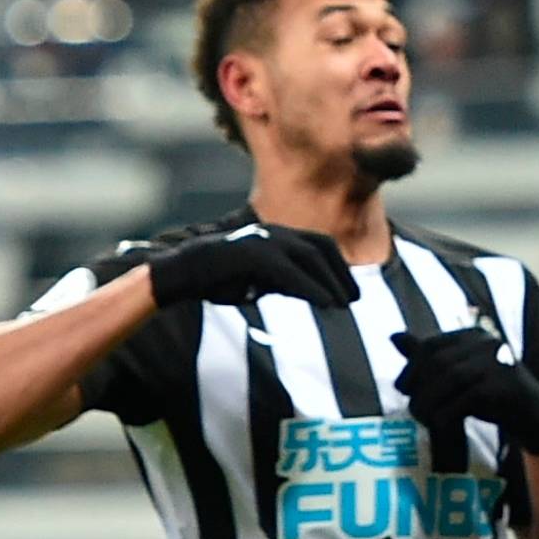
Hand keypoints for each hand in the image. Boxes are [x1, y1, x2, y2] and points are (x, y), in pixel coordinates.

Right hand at [140, 219, 357, 309]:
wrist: (183, 273)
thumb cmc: (220, 279)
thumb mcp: (260, 280)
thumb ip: (286, 282)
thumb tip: (315, 294)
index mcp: (276, 235)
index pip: (319, 245)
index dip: (339, 267)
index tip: (351, 291)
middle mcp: (273, 232)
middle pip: (320, 248)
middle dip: (340, 274)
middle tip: (354, 300)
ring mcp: (262, 240)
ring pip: (308, 258)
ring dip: (330, 282)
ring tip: (343, 306)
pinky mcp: (252, 255)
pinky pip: (289, 272)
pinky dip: (310, 288)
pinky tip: (324, 304)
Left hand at [394, 326, 538, 455]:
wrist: (534, 417)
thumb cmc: (492, 395)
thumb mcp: (458, 374)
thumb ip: (428, 357)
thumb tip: (394, 336)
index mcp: (474, 336)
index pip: (432, 346)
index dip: (412, 368)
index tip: (403, 389)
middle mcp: (487, 344)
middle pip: (439, 362)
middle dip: (420, 387)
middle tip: (414, 408)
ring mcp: (499, 363)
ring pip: (451, 378)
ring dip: (430, 401)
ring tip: (423, 418)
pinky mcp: (507, 387)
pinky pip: (468, 398)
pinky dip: (449, 413)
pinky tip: (442, 425)